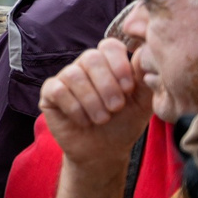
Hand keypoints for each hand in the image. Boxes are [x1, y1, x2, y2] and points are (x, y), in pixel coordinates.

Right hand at [42, 40, 151, 169]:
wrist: (103, 152)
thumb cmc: (123, 125)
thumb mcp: (141, 104)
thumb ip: (145, 79)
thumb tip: (147, 53)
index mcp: (109, 64)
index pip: (110, 46)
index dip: (119, 64)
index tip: (128, 88)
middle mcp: (85, 66)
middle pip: (91, 57)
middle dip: (107, 85)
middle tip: (116, 108)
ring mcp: (66, 78)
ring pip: (74, 75)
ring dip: (92, 101)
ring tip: (101, 119)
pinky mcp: (50, 92)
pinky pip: (58, 90)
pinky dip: (75, 109)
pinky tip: (83, 121)